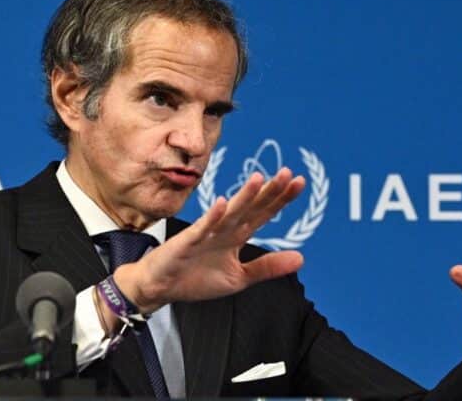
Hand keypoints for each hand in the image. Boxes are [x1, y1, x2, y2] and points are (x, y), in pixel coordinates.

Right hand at [115, 167, 305, 312]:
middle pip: (250, 207)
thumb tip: (301, 258)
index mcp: (236, 236)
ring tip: (260, 179)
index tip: (299, 183)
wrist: (160, 287)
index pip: (262, 213)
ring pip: (229, 213)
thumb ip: (267, 267)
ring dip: (244, 196)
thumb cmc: (196, 279)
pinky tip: (223, 204)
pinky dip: (212, 217)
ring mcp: (205, 233)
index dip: (280, 199)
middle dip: (269, 192)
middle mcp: (224, 230)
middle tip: (288, 174)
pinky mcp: (187, 242)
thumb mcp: (239, 278)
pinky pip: (201, 228)